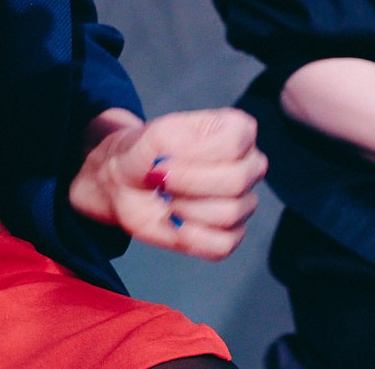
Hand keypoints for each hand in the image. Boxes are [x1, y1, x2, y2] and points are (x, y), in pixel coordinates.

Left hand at [68, 108, 266, 261]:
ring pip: (229, 214)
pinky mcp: (230, 235)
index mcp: (238, 131)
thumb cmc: (147, 153)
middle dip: (188, 185)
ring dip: (186, 208)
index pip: (235, 144)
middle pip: (237, 182)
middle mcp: (248, 166)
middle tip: (163, 182)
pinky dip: (192, 236)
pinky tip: (176, 222)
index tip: (165, 160)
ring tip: (169, 199)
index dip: (195, 156)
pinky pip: (223, 244)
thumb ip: (182, 141)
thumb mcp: (157, 133)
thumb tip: (198, 165)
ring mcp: (242, 202)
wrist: (126, 183)